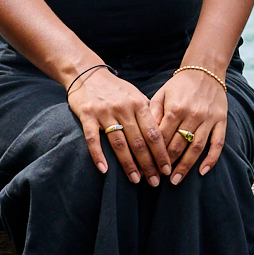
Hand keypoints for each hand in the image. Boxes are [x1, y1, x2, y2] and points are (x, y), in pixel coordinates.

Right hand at [67, 66, 169, 183]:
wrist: (86, 72)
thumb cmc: (114, 88)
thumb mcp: (135, 95)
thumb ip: (148, 112)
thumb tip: (163, 134)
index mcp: (138, 103)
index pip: (153, 133)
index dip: (161, 153)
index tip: (166, 169)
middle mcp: (123, 108)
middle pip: (139, 141)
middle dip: (148, 164)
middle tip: (154, 182)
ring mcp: (104, 112)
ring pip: (119, 143)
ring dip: (128, 164)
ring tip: (135, 179)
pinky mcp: (87, 115)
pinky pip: (93, 139)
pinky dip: (98, 155)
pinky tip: (104, 170)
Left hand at [146, 65, 229, 180]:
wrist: (205, 70)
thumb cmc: (179, 85)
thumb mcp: (161, 94)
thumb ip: (153, 113)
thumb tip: (144, 135)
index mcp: (175, 108)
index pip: (162, 137)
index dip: (154, 154)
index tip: (147, 166)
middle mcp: (192, 115)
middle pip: (178, 145)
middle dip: (167, 164)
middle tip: (158, 179)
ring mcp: (208, 119)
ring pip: (196, 148)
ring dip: (186, 166)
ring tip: (176, 180)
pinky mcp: (221, 121)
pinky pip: (217, 143)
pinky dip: (211, 159)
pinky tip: (203, 171)